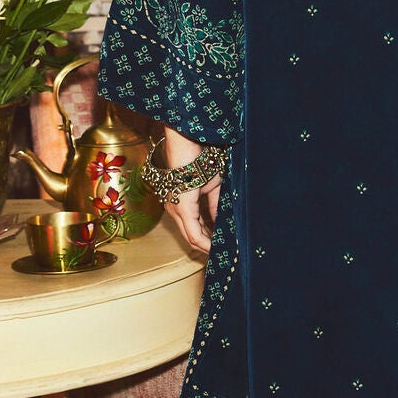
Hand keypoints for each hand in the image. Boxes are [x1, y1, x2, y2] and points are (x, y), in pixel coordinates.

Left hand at [162, 127, 222, 258]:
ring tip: (222, 253)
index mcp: (180, 204)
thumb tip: (220, 221)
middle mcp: (174, 209)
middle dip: (207, 247)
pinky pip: (193, 233)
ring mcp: (176, 210)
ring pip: (191, 237)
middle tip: (223, 254)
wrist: (187, 142)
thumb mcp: (211, 186)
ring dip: (207, 246)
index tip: (221, 246)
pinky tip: (215, 247)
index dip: (208, 240)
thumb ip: (214, 206)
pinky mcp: (182, 208)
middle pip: (192, 237)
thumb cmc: (198, 159)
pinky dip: (205, 242)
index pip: (194, 229)